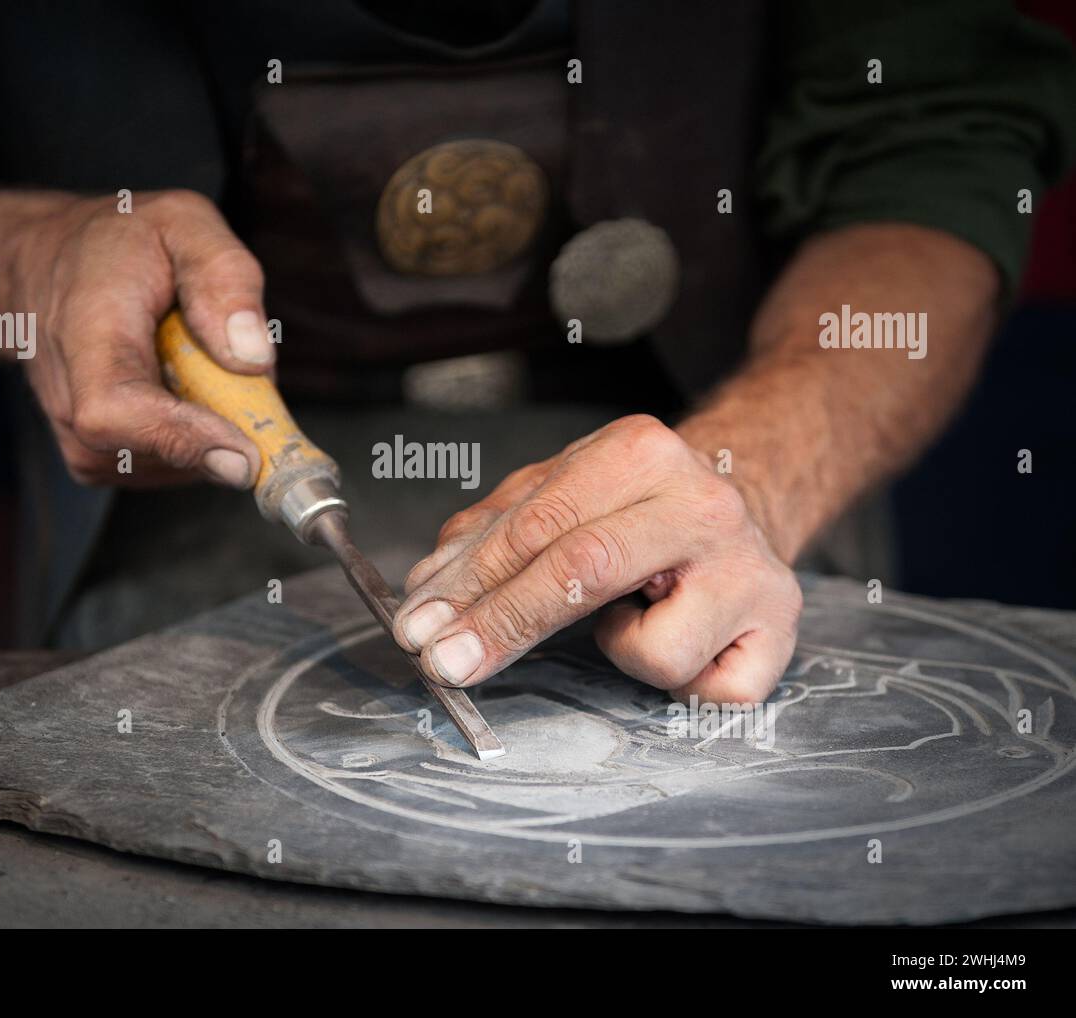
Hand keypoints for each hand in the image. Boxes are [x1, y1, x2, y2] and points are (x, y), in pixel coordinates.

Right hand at [12, 189, 272, 487]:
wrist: (44, 266)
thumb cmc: (115, 245)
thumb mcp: (182, 222)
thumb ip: (224, 278)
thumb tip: (254, 357)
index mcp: (86, 336)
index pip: (117, 411)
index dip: (182, 437)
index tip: (244, 453)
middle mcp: (70, 403)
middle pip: (166, 452)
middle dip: (228, 419)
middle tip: (230, 355)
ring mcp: (80, 441)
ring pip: (182, 465)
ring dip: (215, 422)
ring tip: (193, 359)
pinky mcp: (99, 461)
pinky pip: (175, 467)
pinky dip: (198, 434)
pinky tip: (178, 386)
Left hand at [391, 415, 801, 703]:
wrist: (749, 505)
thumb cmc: (639, 511)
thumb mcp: (564, 494)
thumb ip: (494, 532)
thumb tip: (428, 590)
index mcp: (640, 453)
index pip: (537, 524)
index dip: (469, 582)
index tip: (417, 625)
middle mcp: (703, 503)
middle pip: (583, 571)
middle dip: (501, 625)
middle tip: (443, 663)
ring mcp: (750, 567)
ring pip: (653, 649)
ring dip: (617, 650)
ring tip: (629, 617)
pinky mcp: (781, 625)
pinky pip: (702, 686)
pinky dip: (677, 679)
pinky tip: (680, 637)